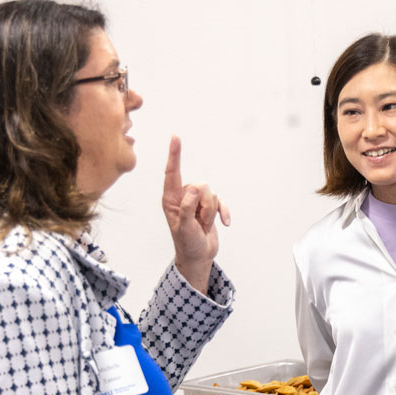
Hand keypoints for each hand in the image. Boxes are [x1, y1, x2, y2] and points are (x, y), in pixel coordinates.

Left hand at [162, 135, 230, 293]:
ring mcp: (196, 201)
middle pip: (200, 186)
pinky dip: (223, 212)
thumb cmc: (187, 243)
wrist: (198, 257)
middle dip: (204, 205)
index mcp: (170, 199)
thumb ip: (187, 206)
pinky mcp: (209, 207)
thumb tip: (195, 187)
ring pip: (211, 193)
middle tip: (198, 222)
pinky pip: (221, 202)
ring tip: (203, 225)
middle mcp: (183, 196)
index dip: (174, 155)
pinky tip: (225, 224)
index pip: (172, 173)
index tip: (175, 137)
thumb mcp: (184, 227)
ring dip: (211, 212)